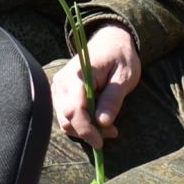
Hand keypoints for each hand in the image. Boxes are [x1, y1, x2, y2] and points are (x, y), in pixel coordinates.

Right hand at [52, 24, 141, 149]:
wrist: (110, 41)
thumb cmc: (120, 57)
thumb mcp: (125, 77)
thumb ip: (112, 99)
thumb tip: (102, 123)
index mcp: (79, 74)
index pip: (74, 109)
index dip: (86, 130)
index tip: (100, 142)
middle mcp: (63, 80)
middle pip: (66, 118)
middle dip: (87, 132)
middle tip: (112, 132)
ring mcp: (59, 86)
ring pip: (64, 119)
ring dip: (84, 129)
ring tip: (107, 125)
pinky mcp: (60, 91)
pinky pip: (64, 114)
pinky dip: (79, 122)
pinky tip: (96, 119)